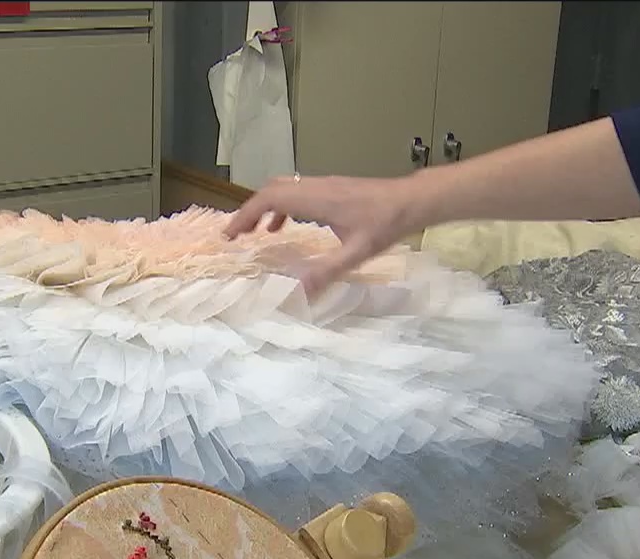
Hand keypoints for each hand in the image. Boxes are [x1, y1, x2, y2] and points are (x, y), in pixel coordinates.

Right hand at [224, 174, 424, 295]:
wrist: (409, 201)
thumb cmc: (384, 224)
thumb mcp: (356, 253)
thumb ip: (326, 272)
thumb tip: (298, 292)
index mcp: (315, 198)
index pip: (269, 199)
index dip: (245, 215)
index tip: (230, 235)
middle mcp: (314, 187)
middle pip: (270, 190)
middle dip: (248, 211)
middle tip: (235, 236)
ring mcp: (322, 185)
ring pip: (282, 189)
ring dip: (263, 208)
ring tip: (252, 233)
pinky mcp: (329, 188)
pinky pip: (295, 193)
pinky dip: (280, 208)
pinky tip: (282, 227)